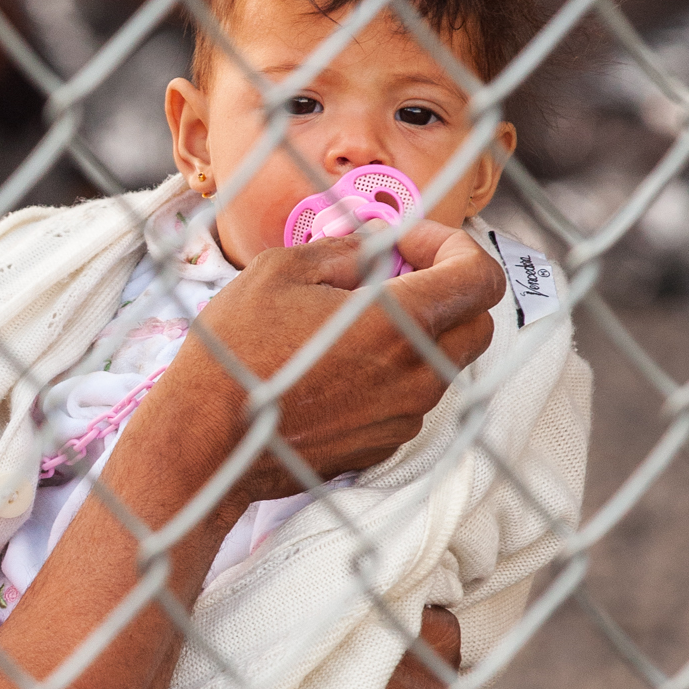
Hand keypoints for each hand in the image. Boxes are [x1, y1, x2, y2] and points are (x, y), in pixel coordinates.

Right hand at [157, 220, 502, 511]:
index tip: (410, 243)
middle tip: (394, 277)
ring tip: (356, 322)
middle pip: (478, 323)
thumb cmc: (237, 351)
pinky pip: (412, 398)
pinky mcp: (386, 444)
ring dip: (419, 334)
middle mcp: (417, 374)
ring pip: (445, 363)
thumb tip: (377, 244)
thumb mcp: (282, 270)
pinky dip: (394, 373)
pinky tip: (340, 365)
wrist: (207, 442)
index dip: (454, 246)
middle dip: (448, 290)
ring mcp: (405, 415)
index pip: (480, 277)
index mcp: (400, 322)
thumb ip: (346, 249)